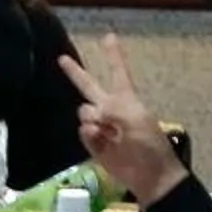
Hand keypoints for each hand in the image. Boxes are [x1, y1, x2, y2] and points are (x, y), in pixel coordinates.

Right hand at [57, 35, 185, 206]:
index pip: (117, 71)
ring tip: (110, 133)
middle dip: (75, 73)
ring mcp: (101, 126)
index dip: (113, 55)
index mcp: (125, 98)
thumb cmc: (149, 143)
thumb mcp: (134, 118)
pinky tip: (102, 142)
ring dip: (93, 120)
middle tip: (61, 59)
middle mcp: (110, 108)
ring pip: (83, 113)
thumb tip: (91, 114)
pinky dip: (90, 136)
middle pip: (88, 86)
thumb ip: (111, 108)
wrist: (150, 175)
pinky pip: (83, 132)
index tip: (109, 36)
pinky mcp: (94, 144)